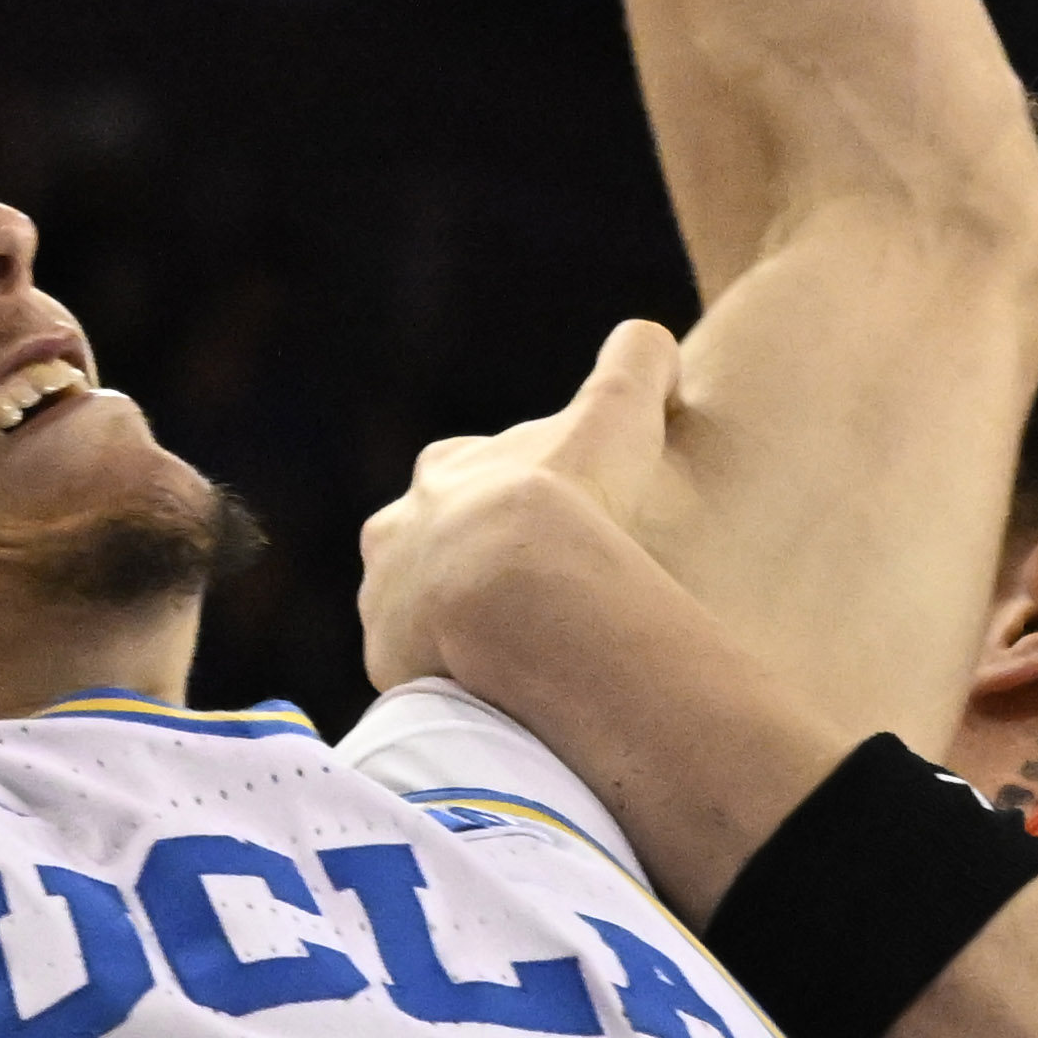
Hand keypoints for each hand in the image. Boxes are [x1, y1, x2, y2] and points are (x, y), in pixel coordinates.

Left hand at [353, 318, 679, 694]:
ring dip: (453, 629)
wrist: (511, 593)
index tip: (544, 520)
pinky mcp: (388, 660)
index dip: (508, 496)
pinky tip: (492, 694)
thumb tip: (653, 343)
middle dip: (465, 565)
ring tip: (510, 656)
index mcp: (444, 473)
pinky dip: (448, 681)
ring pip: (415, 614)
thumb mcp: (615, 414)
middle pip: (427, 545)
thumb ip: (635, 363)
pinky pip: (418, 675)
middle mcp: (396, 531)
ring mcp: (384, 599)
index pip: (466, 475)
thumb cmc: (566, 498)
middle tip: (525, 597)